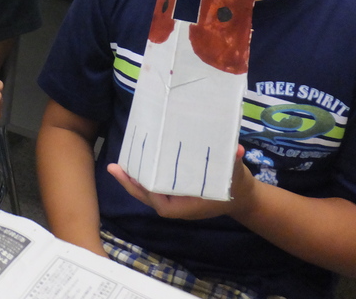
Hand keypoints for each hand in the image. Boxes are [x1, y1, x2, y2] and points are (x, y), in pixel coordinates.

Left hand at [107, 145, 254, 220]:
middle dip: (130, 184)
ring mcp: (174, 200)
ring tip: (117, 165)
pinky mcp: (173, 193)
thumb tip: (236, 150)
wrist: (240, 196)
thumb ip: (234, 162)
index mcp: (187, 206)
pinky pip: (153, 187)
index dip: (147, 192)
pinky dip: (143, 177)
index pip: (161, 203)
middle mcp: (176, 205)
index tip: (137, 177)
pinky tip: (134, 163)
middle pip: (147, 197)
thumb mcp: (235, 174)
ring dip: (133, 180)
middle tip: (115, 168)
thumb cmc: (235, 186)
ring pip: (148, 193)